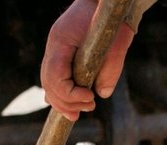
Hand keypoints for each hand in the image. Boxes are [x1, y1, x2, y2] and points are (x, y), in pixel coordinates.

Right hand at [41, 0, 135, 119]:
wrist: (105, 2)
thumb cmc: (112, 19)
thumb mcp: (118, 42)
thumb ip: (111, 67)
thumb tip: (103, 94)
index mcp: (62, 41)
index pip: (55, 76)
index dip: (70, 94)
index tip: (90, 98)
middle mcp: (53, 47)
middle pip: (48, 83)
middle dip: (66, 102)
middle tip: (88, 108)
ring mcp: (54, 51)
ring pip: (48, 84)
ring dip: (62, 102)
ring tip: (79, 113)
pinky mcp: (61, 55)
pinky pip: (53, 79)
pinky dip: (59, 94)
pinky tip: (68, 107)